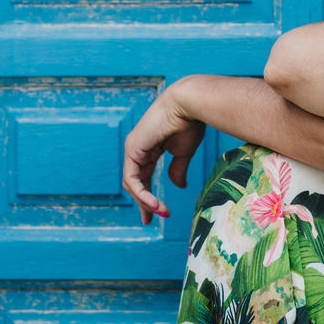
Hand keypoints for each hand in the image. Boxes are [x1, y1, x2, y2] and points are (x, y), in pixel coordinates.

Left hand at [122, 77, 206, 223]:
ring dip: (145, 201)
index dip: (148, 195)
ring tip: (160, 212)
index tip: (158, 211)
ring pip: (132, 183)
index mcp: (149, 147)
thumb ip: (178, 169)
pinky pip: (132, 179)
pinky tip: (153, 203)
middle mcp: (137, 148)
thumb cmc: (190, 122)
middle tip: (151, 219)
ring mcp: (133, 148)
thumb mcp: (184, 152)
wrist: (190, 103)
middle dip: (143, 202)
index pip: (143, 176)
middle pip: (135, 182)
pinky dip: (142, 193)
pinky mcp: (133, 149)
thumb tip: (179, 187)